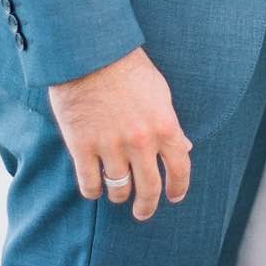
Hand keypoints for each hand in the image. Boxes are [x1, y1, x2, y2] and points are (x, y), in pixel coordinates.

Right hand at [48, 45, 192, 220]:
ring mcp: (111, 147)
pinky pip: (90, 185)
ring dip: (120, 197)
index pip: (179, 169)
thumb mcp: (160, 93)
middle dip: (148, 206)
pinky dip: (94, 191)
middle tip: (144, 211)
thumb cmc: (127, 68)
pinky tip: (95, 187)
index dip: (179, 188)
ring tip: (118, 195)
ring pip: (119, 190)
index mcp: (164, 125)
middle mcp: (140, 141)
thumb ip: (170, 124)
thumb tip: (183, 148)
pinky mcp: (82, 148)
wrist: (89, 53)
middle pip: (149, 189)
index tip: (174, 196)